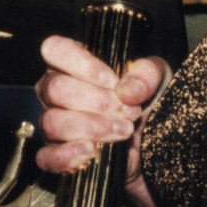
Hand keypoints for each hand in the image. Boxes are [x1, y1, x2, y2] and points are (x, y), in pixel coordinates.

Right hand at [33, 36, 167, 206]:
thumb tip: (126, 90)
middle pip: (55, 89)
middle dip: (96, 102)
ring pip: (52, 122)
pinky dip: (67, 155)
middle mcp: (56, 93)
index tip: (112, 81)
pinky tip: (92, 151)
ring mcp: (53, 125)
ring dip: (92, 128)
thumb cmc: (150, 106)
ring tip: (122, 131)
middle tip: (127, 112)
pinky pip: (47, 157)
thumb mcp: (159, 80)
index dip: (82, 64)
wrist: (156, 148)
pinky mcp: (57, 157)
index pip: (55, 50)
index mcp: (74, 66)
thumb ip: (146, 74)